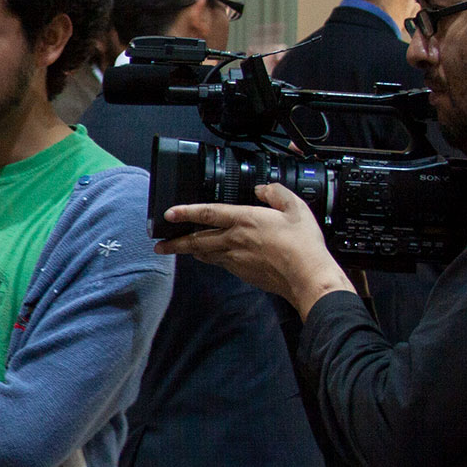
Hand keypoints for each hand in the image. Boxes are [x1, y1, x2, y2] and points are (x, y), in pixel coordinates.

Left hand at [156, 182, 355, 319]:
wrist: (308, 277)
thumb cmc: (303, 244)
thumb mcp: (295, 207)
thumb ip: (276, 193)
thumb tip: (262, 189)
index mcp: (245, 220)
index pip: (208, 213)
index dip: (186, 211)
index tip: (169, 213)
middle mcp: (235, 240)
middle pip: (197, 240)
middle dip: (175, 242)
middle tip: (159, 245)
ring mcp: (236, 259)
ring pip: (205, 254)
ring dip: (190, 251)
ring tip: (177, 250)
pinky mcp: (242, 273)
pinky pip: (220, 263)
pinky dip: (210, 259)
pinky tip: (209, 257)